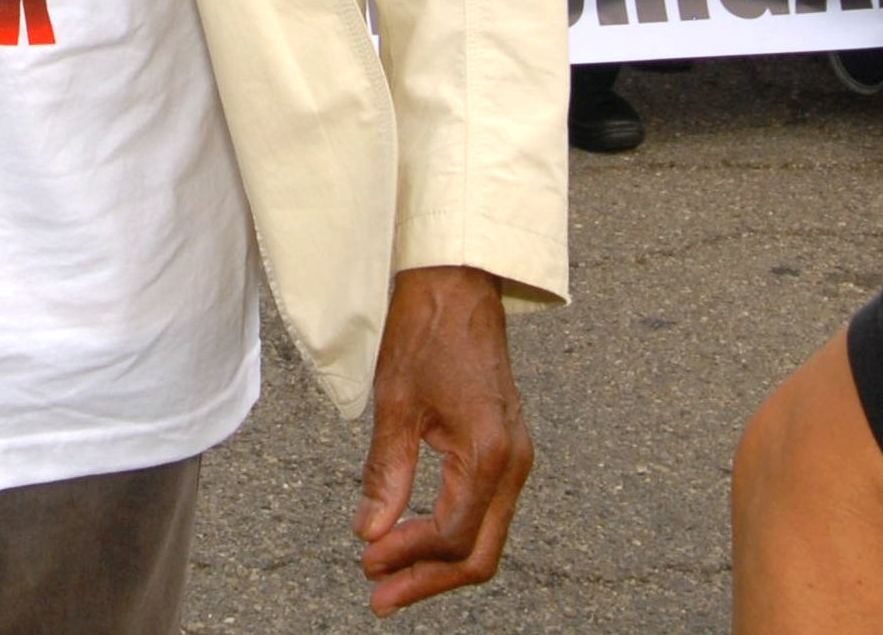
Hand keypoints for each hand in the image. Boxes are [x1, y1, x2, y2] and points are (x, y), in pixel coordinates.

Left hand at [355, 266, 533, 614]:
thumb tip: (370, 534)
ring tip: (390, 577)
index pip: (453, 535)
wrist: (457, 284)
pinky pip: (484, 510)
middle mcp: (513, 463)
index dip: (409, 558)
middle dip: (429, 579)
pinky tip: (415, 538)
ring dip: (438, 562)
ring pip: (484, 536)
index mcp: (490, 453)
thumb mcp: (395, 404)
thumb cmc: (426, 332)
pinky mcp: (505, 449)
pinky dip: (451, 533)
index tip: (368, 564)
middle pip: (479, 552)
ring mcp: (515, 457)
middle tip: (380, 598)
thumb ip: (385, 475)